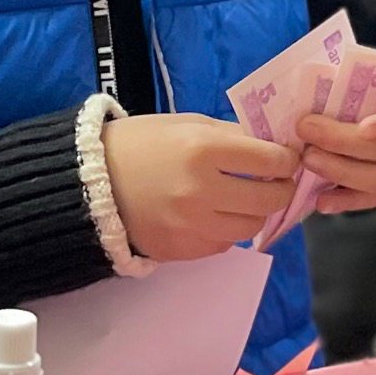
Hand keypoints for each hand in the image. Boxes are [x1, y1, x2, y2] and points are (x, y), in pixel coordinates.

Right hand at [102, 114, 298, 259]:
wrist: (88, 182)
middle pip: (269, 199)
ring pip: (251, 227)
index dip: (287, 159)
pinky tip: (214, 214)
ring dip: (256, 212)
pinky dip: (227, 229)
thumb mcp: (185, 124)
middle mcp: (202, 191)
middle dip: (282, 188)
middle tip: (278, 181)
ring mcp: (192, 226)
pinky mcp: (183, 250)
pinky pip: (224, 244)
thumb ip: (231, 135)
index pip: (270, 161)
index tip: (286, 158)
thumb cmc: (139, 143)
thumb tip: (273, 147)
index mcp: (203, 150)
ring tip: (245, 199)